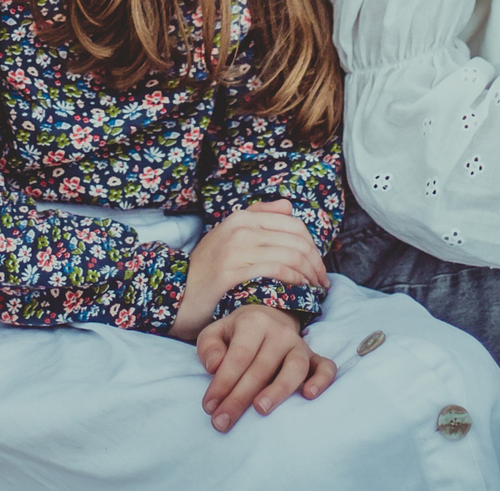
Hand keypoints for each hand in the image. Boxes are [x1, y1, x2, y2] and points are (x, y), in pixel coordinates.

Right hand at [169, 201, 327, 340]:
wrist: (177, 294)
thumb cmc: (207, 270)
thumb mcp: (229, 236)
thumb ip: (258, 217)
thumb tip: (287, 205)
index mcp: (242, 217)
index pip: (294, 225)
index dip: (314, 247)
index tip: (318, 267)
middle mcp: (241, 228)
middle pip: (297, 241)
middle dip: (317, 264)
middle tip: (322, 283)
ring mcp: (237, 249)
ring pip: (291, 256)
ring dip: (310, 276)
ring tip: (314, 291)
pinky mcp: (234, 272)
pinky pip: (278, 272)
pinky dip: (295, 283)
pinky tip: (300, 293)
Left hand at [195, 305, 335, 431]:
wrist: (266, 319)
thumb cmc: (236, 335)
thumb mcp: (214, 334)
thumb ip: (209, 348)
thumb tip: (214, 367)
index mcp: (254, 322)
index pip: (238, 356)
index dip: (223, 383)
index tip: (209, 407)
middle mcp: (280, 332)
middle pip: (262, 368)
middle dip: (240, 398)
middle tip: (223, 421)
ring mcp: (300, 345)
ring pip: (295, 368)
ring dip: (278, 390)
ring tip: (260, 409)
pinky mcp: (315, 357)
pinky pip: (325, 367)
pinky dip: (322, 380)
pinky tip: (309, 395)